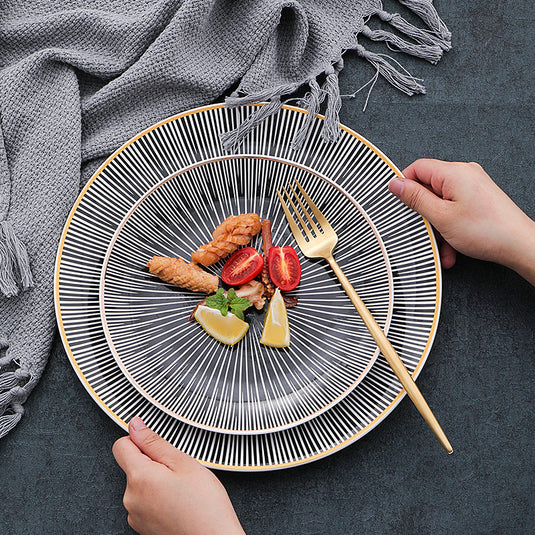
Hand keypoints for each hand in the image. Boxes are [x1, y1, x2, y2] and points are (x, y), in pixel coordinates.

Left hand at [112, 417, 245, 534]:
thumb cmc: (204, 506)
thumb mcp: (183, 462)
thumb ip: (154, 442)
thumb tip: (135, 426)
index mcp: (139, 478)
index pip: (121, 445)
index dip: (139, 439)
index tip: (154, 442)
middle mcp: (131, 498)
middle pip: (133, 465)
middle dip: (154, 462)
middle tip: (179, 471)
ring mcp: (135, 515)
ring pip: (141, 484)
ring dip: (157, 481)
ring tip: (181, 489)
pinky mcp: (143, 526)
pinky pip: (146, 502)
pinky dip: (159, 498)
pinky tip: (178, 502)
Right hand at [388, 159, 534, 283]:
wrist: (519, 245)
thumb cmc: (487, 231)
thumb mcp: (440, 216)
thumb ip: (415, 198)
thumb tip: (396, 184)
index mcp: (454, 173)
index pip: (417, 168)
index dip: (405, 185)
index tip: (400, 203)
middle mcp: (465, 174)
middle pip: (429, 188)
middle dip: (425, 214)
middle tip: (425, 229)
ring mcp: (473, 186)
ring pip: (441, 203)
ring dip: (437, 226)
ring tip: (443, 244)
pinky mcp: (478, 197)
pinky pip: (454, 208)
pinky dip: (449, 226)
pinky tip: (452, 245)